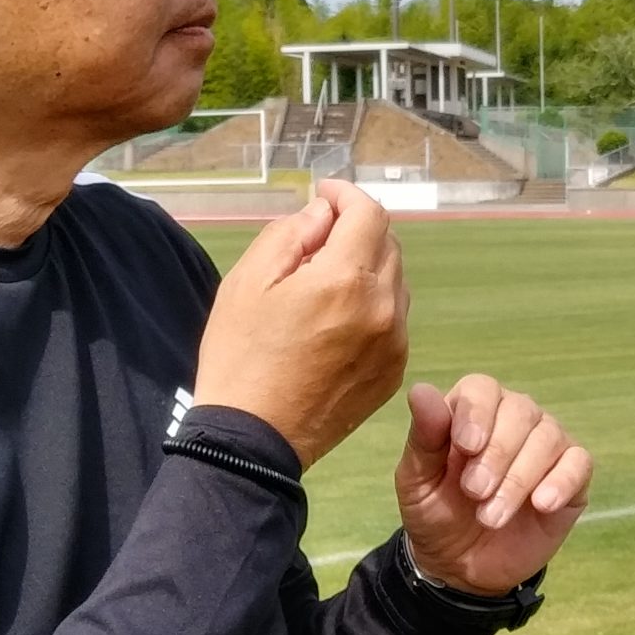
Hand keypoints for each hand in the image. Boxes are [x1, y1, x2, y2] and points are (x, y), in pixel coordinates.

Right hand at [195, 181, 410, 467]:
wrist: (254, 439)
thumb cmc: (240, 356)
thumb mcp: (249, 281)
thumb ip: (292, 234)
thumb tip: (324, 213)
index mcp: (346, 280)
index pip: (369, 214)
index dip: (346, 196)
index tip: (324, 195)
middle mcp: (383, 308)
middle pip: (387, 244)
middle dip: (355, 230)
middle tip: (316, 238)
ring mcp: (394, 343)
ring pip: (394, 282)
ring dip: (366, 268)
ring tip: (322, 282)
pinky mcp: (393, 371)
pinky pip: (393, 320)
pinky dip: (372, 305)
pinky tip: (336, 319)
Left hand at [394, 375, 591, 595]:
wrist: (461, 566)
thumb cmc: (436, 514)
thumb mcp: (418, 482)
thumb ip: (423, 438)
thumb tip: (421, 390)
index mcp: (473, 411)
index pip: (482, 389)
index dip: (476, 413)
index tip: (466, 447)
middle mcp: (515, 419)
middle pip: (520, 411)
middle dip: (497, 453)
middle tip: (474, 492)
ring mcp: (547, 446)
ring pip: (549, 437)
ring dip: (520, 477)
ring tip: (492, 516)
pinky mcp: (572, 476)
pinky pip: (579, 463)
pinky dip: (562, 481)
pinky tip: (541, 505)